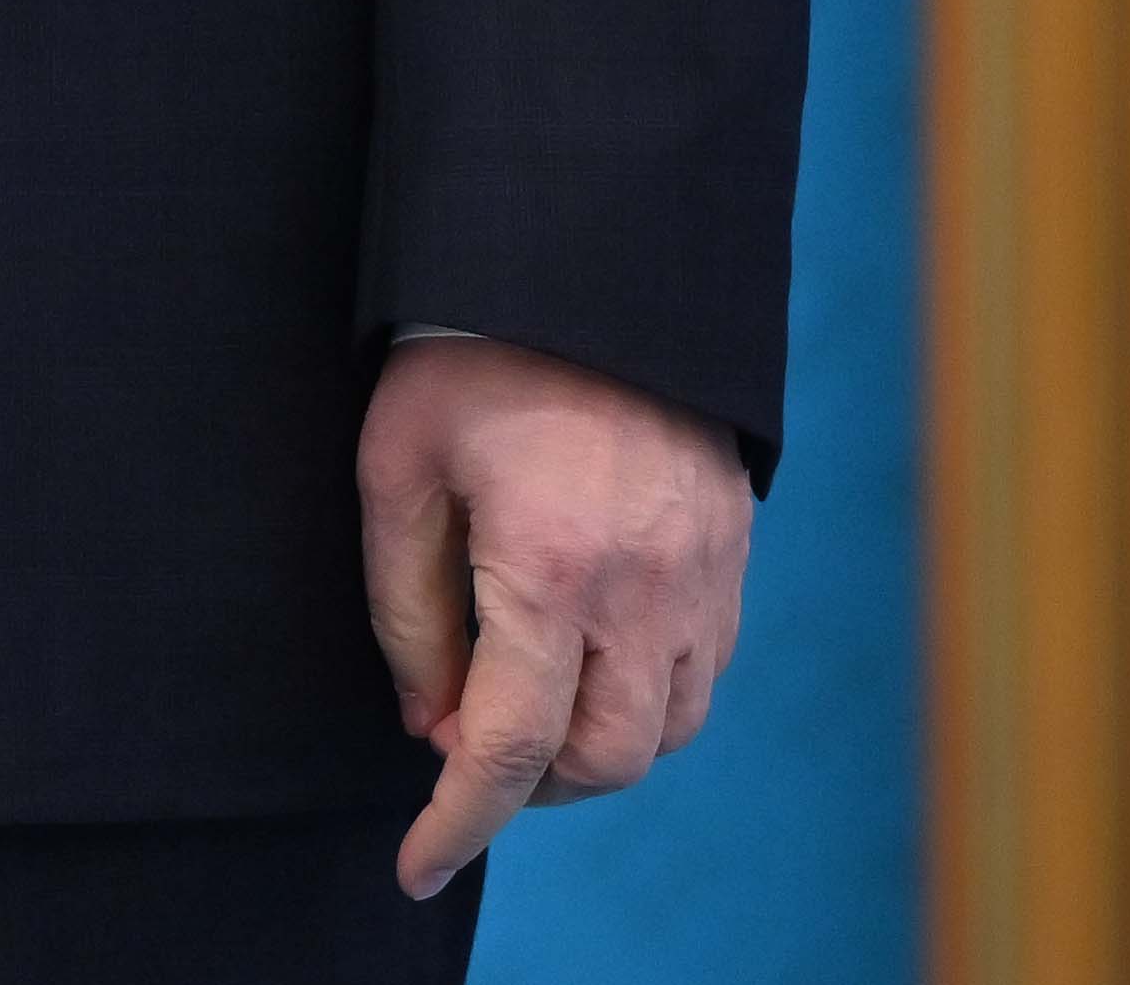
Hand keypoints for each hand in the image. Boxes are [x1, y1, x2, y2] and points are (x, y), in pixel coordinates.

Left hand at [365, 335, 755, 896]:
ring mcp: (704, 577)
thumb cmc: (471, 357)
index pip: (509, 747)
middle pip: (600, 761)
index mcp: (551, 569)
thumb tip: (427, 724)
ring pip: (665, 733)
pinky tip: (588, 664)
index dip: (458, 822)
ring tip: (523, 710)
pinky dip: (647, 703)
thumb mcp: (396, 470)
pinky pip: (704, 676)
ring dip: (593, 751)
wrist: (593, 265)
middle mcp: (646, 591)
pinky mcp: (733, 556)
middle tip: (462, 743)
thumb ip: (406, 610)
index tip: (417, 865)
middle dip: (529, 784)